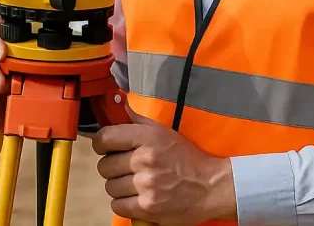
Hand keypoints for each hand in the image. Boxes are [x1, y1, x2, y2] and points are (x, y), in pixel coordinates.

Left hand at [91, 111, 235, 223]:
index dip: (101, 144)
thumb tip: (116, 105)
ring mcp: (146, 185)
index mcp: (147, 137)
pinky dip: (124, 204)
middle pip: (104, 166)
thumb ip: (136, 119)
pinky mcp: (148, 208)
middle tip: (126, 168)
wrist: (211, 186)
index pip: (104, 138)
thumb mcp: (163, 131)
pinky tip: (136, 198)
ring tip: (134, 184)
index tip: (106, 148)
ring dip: (119, 187)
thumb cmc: (186, 157)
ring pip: (110, 187)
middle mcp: (144, 160)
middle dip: (112, 167)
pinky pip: (117, 206)